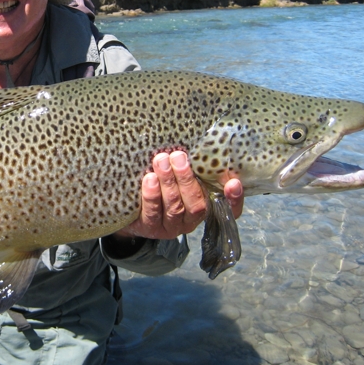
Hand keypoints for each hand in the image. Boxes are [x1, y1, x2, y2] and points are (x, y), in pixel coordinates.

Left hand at [114, 151, 243, 240]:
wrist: (129, 205)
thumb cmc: (161, 182)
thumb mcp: (179, 172)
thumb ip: (191, 164)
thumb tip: (195, 136)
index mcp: (205, 206)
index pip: (229, 210)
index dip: (234, 200)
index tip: (233, 182)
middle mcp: (191, 220)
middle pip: (196, 205)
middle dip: (187, 180)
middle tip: (178, 156)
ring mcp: (171, 227)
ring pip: (175, 208)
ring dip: (169, 183)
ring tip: (161, 161)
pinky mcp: (151, 228)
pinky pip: (153, 214)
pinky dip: (152, 196)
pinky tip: (149, 179)